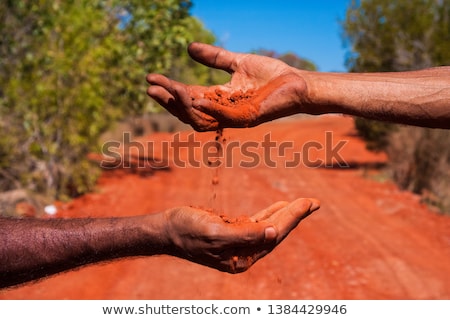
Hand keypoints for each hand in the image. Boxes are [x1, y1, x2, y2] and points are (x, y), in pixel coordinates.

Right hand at [147, 42, 309, 130]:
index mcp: (219, 99)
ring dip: (183, 106)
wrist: (297, 82)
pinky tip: (194, 97)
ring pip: (201, 119)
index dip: (168, 89)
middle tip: (150, 88)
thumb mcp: (236, 62)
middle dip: (168, 101)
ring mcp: (234, 117)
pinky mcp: (248, 118)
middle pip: (188, 112)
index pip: (187, 97)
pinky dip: (208, 109)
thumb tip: (188, 48)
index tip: (150, 77)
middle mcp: (223, 111)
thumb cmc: (271, 75)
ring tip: (170, 89)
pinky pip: (223, 118)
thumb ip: (214, 58)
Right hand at [162, 198, 319, 272]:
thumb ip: (245, 235)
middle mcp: (243, 253)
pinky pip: (256, 223)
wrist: (166, 228)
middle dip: (294, 216)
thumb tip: (274, 233)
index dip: (292, 218)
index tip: (308, 203)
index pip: (274, 235)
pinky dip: (269, 214)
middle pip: (275, 232)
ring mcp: (238, 243)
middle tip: (313, 202)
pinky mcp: (232, 232)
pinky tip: (279, 207)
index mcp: (242, 258)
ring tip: (303, 203)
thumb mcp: (215, 233)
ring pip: (268, 227)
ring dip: (286, 214)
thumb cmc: (187, 230)